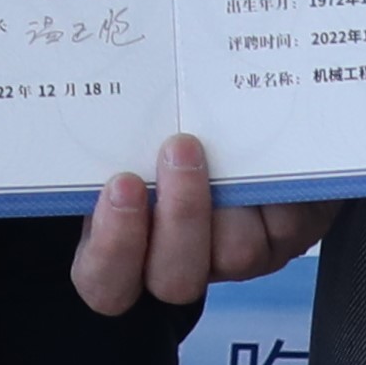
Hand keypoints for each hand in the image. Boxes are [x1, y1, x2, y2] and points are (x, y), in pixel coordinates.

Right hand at [73, 131, 339, 310]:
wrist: (243, 115)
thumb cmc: (166, 120)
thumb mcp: (124, 121)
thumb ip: (104, 123)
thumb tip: (78, 82)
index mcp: (125, 245)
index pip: (105, 282)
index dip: (112, 247)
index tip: (121, 185)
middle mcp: (182, 262)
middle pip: (175, 280)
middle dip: (178, 217)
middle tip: (178, 149)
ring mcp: (237, 256)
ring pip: (236, 255)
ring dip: (228, 201)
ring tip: (225, 143)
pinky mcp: (288, 236)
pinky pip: (287, 226)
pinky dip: (277, 186)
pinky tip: (265, 145)